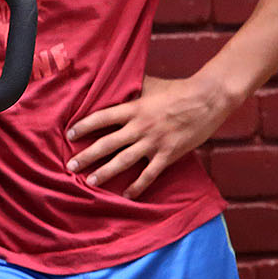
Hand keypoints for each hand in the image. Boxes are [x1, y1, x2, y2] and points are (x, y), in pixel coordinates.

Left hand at [65, 74, 237, 197]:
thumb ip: (130, 88)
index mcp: (133, 108)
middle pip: (107, 144)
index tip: (69, 135)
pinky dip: (138, 185)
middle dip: (87, 156)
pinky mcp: (169, 154)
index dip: (84, 126)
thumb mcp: (149, 84)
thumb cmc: (177, 89)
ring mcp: (154, 142)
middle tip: (71, 166)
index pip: (101, 118)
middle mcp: (140, 127)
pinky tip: (127, 195)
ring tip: (90, 181)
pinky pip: (150, 174)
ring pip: (124, 161)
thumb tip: (112, 83)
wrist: (207, 99)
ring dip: (106, 172)